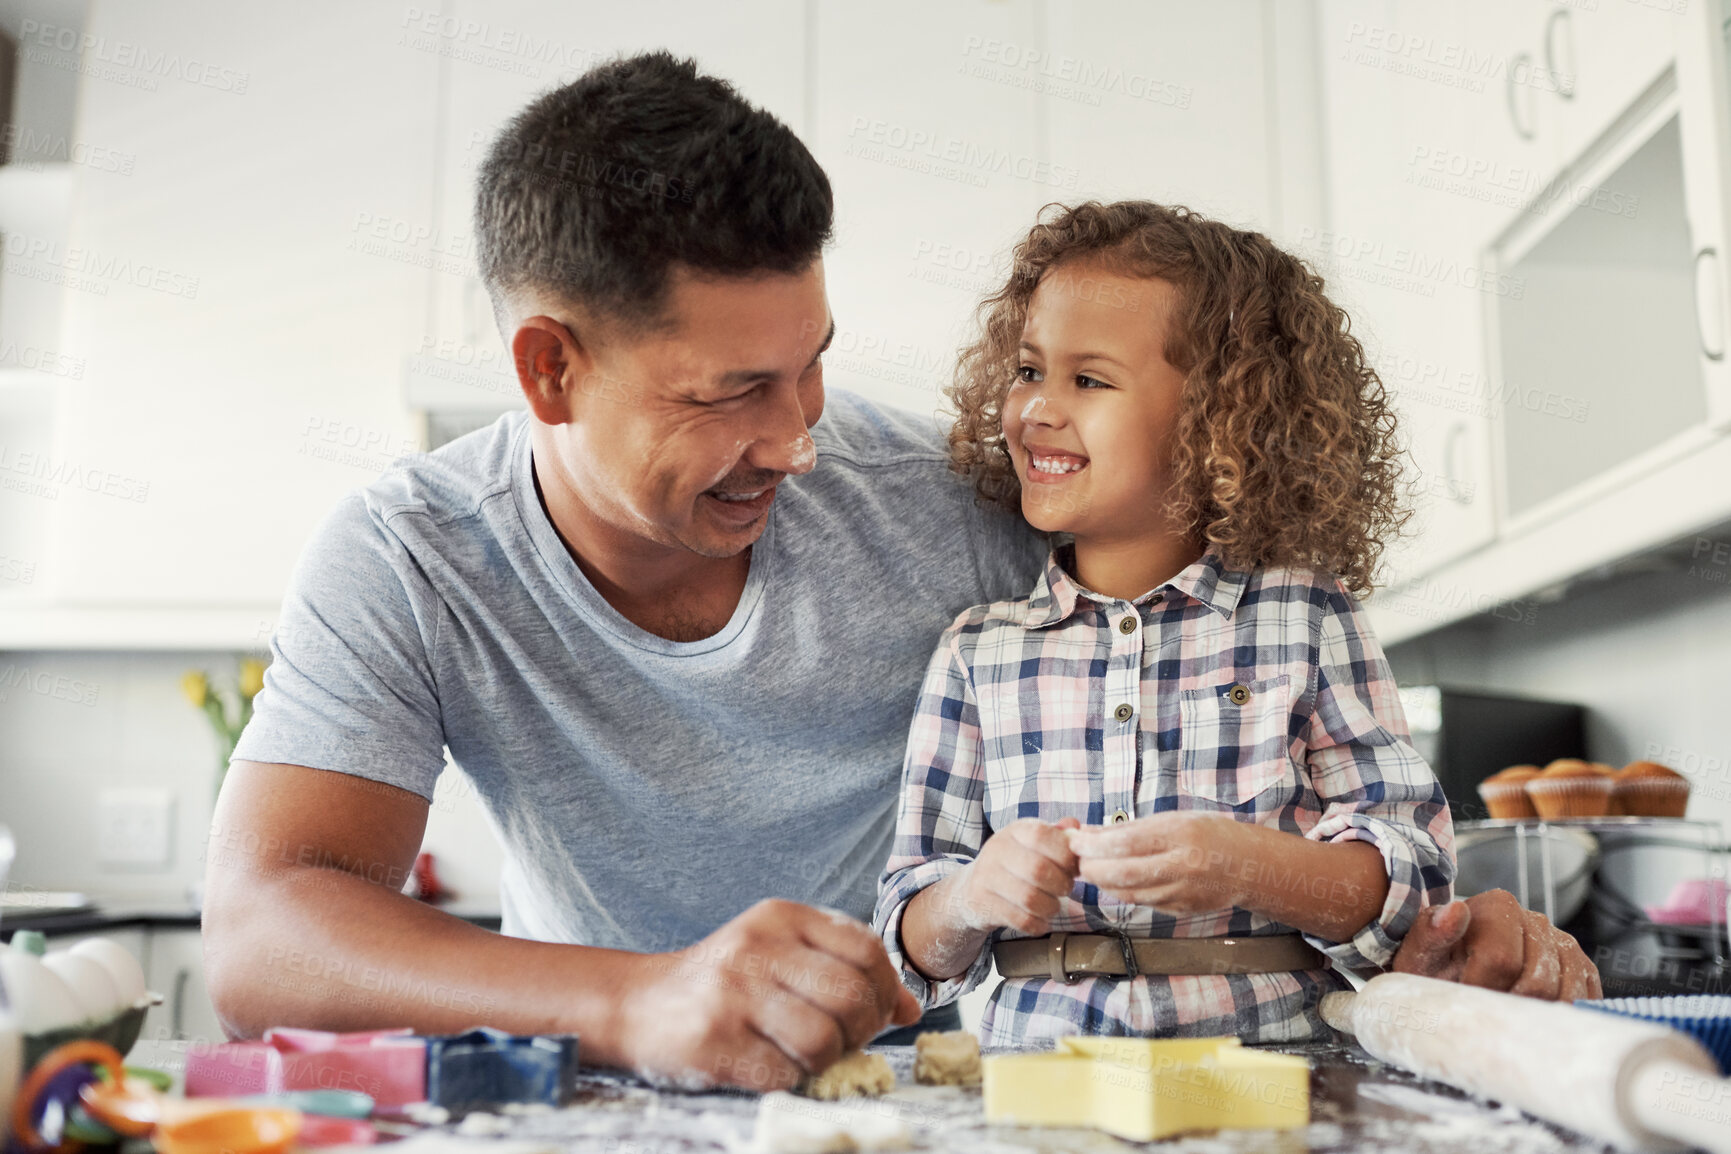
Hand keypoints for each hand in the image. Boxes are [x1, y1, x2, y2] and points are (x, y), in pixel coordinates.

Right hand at [617, 898, 920, 1090]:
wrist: (636, 1003)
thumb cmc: (724, 981)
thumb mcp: (783, 956)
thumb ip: (845, 971)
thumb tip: (909, 1008)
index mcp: (782, 917)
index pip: (867, 950)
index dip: (883, 991)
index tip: (871, 1013)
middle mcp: (758, 946)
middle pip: (851, 997)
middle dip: (860, 1032)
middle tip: (841, 1042)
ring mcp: (734, 992)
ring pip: (823, 1040)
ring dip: (825, 1062)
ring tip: (803, 1056)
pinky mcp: (714, 1039)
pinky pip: (784, 1073)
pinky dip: (790, 1079)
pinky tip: (770, 1065)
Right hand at [951, 817, 1080, 935]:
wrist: (970, 890)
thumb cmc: (1013, 866)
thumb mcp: (1032, 845)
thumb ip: (1056, 836)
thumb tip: (1075, 827)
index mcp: (1014, 831)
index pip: (1041, 835)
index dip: (1065, 854)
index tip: (1073, 868)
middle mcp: (996, 849)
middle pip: (1038, 870)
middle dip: (1062, 884)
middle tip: (1065, 890)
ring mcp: (986, 877)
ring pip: (1030, 898)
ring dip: (1051, 907)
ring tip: (1053, 906)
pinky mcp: (982, 904)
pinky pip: (1020, 919)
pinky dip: (1038, 924)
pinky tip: (1040, 921)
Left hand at [1068, 812, 1248, 914]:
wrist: (1249, 866)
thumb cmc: (1209, 834)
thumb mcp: (1173, 820)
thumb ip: (1130, 829)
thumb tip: (1088, 832)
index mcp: (1180, 834)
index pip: (1126, 842)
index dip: (1094, 844)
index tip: (1074, 841)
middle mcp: (1183, 865)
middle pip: (1123, 873)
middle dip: (1092, 868)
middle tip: (1077, 860)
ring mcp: (1183, 892)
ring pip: (1129, 893)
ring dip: (1103, 883)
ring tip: (1091, 870)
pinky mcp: (1182, 909)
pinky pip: (1143, 902)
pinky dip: (1123, 892)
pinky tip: (1114, 882)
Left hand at [1392, 889, 1600, 1000]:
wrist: (1453, 969)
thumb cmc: (1436, 964)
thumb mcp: (1421, 952)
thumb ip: (1431, 932)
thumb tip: (1455, 912)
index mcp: (1497, 906)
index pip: (1502, 961)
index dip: (1482, 990)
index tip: (1464, 998)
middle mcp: (1536, 920)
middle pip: (1537, 983)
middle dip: (1508, 1006)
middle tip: (1485, 1008)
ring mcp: (1563, 943)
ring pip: (1565, 994)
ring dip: (1535, 1014)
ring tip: (1505, 1011)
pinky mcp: (1580, 966)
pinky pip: (1585, 999)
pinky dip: (1563, 1016)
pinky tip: (1536, 1018)